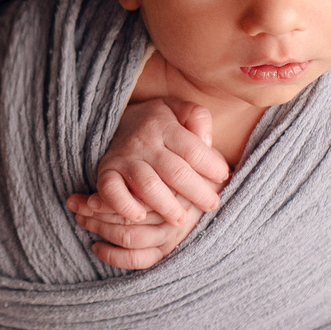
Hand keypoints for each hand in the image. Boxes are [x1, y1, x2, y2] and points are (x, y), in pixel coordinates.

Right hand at [64, 97, 228, 269]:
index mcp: (165, 126)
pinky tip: (139, 216)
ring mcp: (124, 159)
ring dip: (167, 205)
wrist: (114, 122)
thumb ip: (197, 117)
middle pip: (175, 171)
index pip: (193, 149)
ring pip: (148, 185)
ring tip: (181, 220)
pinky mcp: (107, 173)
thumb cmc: (156, 123)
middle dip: (197, 192)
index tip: (223, 176)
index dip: (211, 165)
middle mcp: (144, 143)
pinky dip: (124, 205)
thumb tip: (207, 141)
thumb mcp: (178, 109)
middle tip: (212, 205)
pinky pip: (112, 190)